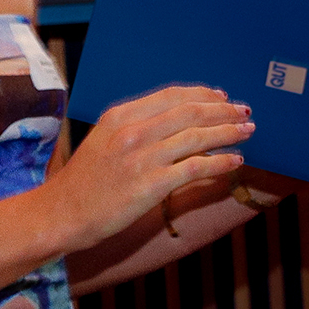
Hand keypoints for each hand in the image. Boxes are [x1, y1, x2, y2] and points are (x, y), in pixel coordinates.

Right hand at [45, 86, 252, 248]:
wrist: (61, 214)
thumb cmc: (85, 181)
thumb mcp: (104, 139)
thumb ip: (136, 125)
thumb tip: (176, 119)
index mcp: (120, 115)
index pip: (172, 95)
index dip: (203, 94)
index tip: (222, 97)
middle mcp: (132, 131)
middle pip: (190, 111)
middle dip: (223, 110)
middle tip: (244, 112)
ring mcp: (141, 158)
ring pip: (197, 136)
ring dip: (228, 132)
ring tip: (247, 131)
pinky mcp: (150, 186)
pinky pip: (195, 168)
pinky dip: (220, 162)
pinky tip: (235, 161)